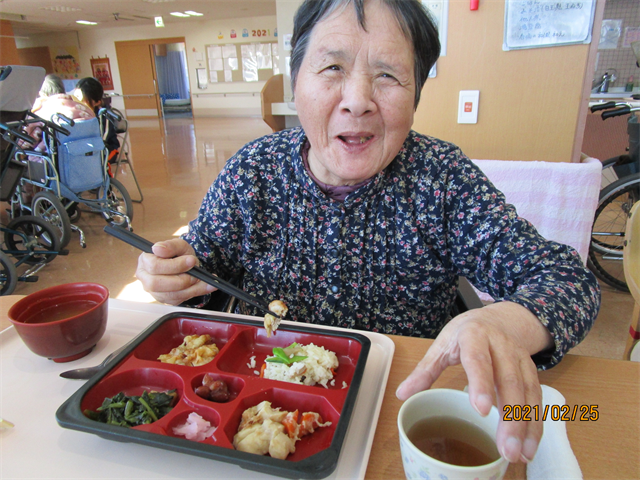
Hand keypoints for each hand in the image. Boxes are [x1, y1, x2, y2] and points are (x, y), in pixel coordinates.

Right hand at [135, 238, 215, 304]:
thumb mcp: (179, 245)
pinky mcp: (165, 300)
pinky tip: (206, 286)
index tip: (191, 260)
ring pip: (169, 295)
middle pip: (156, 284)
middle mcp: (146, 278)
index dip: (174, 265)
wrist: (187, 264)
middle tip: (196, 274)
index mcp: (145, 261)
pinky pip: (179, 300)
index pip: (154, 266)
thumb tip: (158, 248)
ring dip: (190, 288)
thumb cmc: (179, 254)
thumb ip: (170, 245)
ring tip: (202, 279)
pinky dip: (195, 292)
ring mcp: (154, 291)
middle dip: (180, 280)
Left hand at [396, 302, 552, 463]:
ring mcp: (520, 359)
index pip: (478, 359)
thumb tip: (401, 394)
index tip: (481, 410)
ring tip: (518, 454)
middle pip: (508, 381)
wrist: (498, 319)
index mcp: (474, 336)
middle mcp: (501, 346)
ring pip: (527, 392)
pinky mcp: (532, 371)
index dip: (481, 383)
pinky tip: (529, 446)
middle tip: (505, 448)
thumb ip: (425, 370)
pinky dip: (535, 423)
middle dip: (509, 416)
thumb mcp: (442, 345)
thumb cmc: (465, 334)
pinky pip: (536, 398)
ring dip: (525, 425)